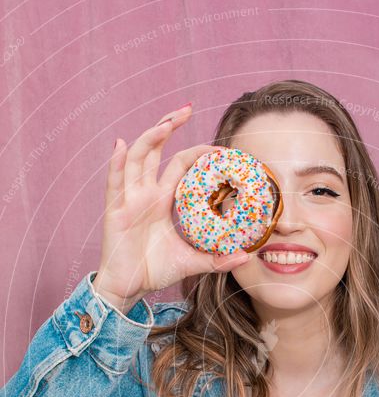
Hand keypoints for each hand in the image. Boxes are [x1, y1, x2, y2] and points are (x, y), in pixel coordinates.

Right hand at [93, 104, 250, 310]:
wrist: (129, 288)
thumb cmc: (155, 271)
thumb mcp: (191, 262)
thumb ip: (217, 259)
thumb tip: (245, 257)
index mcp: (163, 199)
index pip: (181, 164)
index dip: (198, 152)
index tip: (220, 148)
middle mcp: (145, 192)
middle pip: (156, 150)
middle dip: (169, 126)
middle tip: (187, 108)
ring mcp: (129, 199)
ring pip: (137, 159)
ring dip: (150, 138)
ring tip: (166, 123)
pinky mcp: (115, 211)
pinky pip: (114, 183)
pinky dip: (116, 163)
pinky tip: (121, 144)